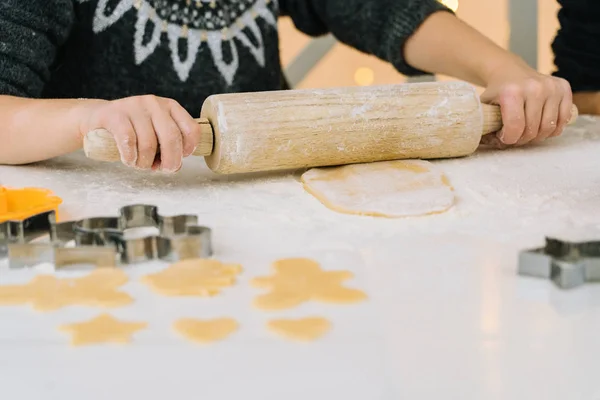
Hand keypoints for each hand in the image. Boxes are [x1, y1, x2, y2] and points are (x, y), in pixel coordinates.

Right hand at [81, 95, 200, 171]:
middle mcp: (154, 104)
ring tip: (140, 164)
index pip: (192, 128)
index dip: (188, 148)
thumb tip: (174, 167)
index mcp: (170, 107)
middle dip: (170, 160)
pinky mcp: (115, 114)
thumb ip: (168, 148)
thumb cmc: (133, 131)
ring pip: (149, 143)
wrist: (98, 118)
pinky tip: (129, 160)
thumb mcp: (155, 134)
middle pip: (172, 137)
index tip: (181, 158)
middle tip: (164, 169)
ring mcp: (134, 107)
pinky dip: (131, 157)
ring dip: (145, 162)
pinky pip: (129, 141)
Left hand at [480, 62, 573, 147]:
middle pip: (532, 130)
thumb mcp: (484, 106)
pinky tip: (540, 126)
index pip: (515, 127)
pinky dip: (553, 128)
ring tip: (526, 132)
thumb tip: (481, 143)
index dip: (508, 139)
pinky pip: (563, 119)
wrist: (509, 71)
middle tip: (514, 136)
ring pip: (549, 128)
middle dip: (521, 139)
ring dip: (537, 136)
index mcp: (512, 92)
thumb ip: (483, 124)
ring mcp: (551, 87)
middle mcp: (534, 87)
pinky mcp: (563, 87)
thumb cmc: (496, 92)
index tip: (503, 137)